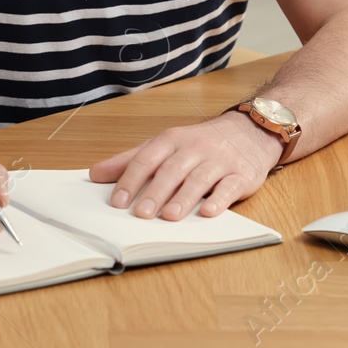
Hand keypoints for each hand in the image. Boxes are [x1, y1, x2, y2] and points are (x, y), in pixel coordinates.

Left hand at [89, 113, 281, 220]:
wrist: (252, 130)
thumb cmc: (202, 143)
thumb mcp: (166, 144)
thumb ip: (131, 159)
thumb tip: (95, 175)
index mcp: (173, 140)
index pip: (148, 158)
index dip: (131, 179)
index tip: (117, 202)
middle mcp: (196, 148)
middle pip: (173, 170)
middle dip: (156, 192)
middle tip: (142, 214)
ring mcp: (220, 161)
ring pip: (200, 178)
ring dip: (185, 198)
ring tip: (170, 216)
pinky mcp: (242, 174)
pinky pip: (230, 186)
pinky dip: (220, 199)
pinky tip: (209, 212)